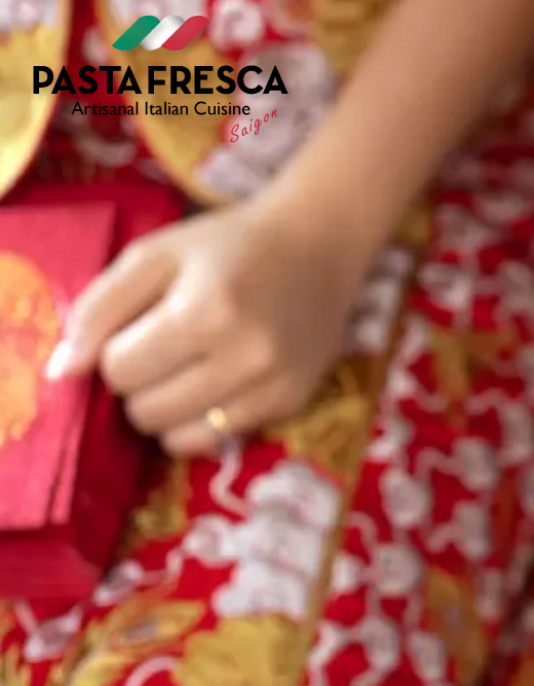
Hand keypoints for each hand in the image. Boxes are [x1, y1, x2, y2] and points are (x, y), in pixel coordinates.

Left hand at [46, 190, 371, 456]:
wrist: (318, 245)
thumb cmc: (227, 244)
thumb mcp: (152, 256)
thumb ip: (98, 309)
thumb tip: (63, 372)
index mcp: (204, 313)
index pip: (119, 370)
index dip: (116, 351)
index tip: (139, 329)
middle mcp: (244, 358)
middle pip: (146, 410)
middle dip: (140, 384)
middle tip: (162, 351)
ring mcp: (273, 387)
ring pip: (179, 438)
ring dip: (167, 411)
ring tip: (185, 374)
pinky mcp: (292, 404)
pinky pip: (219, 441)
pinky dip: (202, 422)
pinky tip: (214, 387)